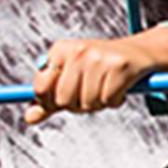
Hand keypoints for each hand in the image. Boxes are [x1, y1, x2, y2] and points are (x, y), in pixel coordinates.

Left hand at [25, 32, 167, 123]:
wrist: (137, 52)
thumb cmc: (100, 66)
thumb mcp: (70, 78)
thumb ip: (49, 99)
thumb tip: (29, 117)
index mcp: (60, 50)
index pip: (40, 86)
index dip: (48, 102)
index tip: (59, 102)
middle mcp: (76, 50)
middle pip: (63, 99)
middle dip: (77, 104)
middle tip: (88, 94)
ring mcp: (97, 57)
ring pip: (87, 103)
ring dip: (98, 103)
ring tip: (104, 88)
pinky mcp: (118, 66)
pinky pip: (108, 101)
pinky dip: (114, 101)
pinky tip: (118, 87)